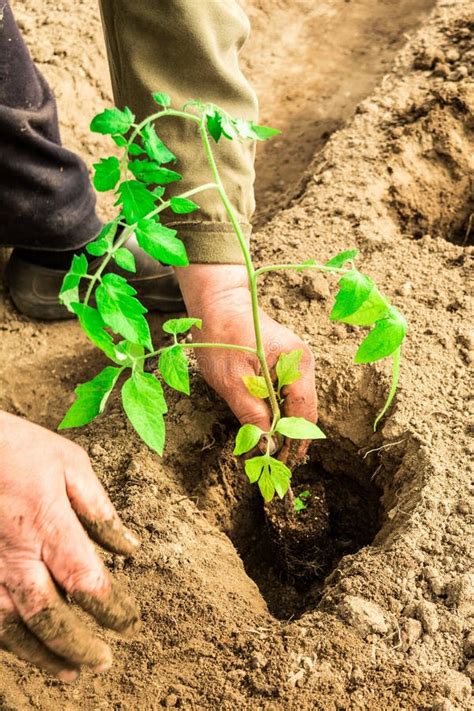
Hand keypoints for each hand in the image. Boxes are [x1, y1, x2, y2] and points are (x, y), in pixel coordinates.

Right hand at [0, 412, 139, 681]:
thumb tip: (130, 545)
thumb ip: (99, 509)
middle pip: (50, 617)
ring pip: (12, 630)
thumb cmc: (16, 447)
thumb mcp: (69, 463)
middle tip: (102, 662)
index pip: (87, 582)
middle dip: (79, 646)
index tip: (130, 622)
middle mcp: (14, 556)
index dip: (113, 609)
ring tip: (69, 671)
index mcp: (47, 525)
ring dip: (43, 656)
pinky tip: (22, 656)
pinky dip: (7, 645)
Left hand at [176, 265, 317, 460]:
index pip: (305, 415)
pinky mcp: (284, 361)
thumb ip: (251, 414)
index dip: (296, 444)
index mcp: (296, 364)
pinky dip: (277, 412)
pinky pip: (286, 393)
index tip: (282, 467)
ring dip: (283, 428)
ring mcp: (295, 361)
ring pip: (295, 404)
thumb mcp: (231, 380)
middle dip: (292, 440)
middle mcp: (303, 363)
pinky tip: (266, 427)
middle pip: (304, 412)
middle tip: (276, 466)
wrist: (218, 299)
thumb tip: (266, 446)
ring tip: (270, 452)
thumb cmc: (222, 335)